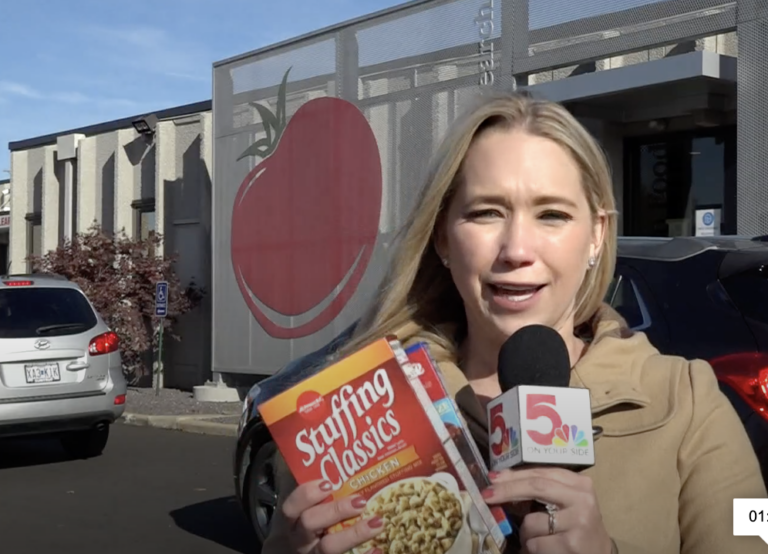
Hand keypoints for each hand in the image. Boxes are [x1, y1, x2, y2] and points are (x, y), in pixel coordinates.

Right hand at [281, 478, 384, 553]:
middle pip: (310, 523)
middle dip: (335, 510)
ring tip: (377, 522)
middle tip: (360, 501)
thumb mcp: (310, 510)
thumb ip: (323, 494)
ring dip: (354, 534)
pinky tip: (378, 548)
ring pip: (328, 547)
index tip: (328, 484)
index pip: (291, 506)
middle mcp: (300, 539)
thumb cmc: (312, 525)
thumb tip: (349, 464)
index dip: (308, 494)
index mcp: (293, 520)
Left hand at [482, 468, 612, 553]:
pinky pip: (535, 544)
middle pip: (536, 487)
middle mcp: (582, 499)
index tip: (492, 478)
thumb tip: (500, 480)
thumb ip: (542, 490)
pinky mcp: (571, 544)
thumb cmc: (577, 526)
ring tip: (536, 540)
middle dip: (507, 491)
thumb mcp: (566, 502)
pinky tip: (543, 550)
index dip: (513, 475)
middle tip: (486, 496)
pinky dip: (531, 549)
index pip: (540, 473)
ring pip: (531, 522)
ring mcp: (578, 522)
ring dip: (525, 534)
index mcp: (579, 483)